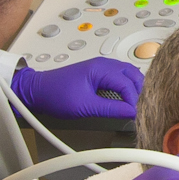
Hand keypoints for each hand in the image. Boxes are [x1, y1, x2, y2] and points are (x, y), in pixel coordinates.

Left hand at [12, 57, 142, 122]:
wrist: (37, 91)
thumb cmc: (55, 95)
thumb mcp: (84, 106)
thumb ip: (110, 109)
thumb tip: (130, 112)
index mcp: (100, 68)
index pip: (127, 83)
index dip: (134, 101)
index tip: (136, 115)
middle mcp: (103, 64)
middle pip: (133, 74)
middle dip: (140, 91)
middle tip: (142, 109)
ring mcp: (101, 67)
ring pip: (128, 74)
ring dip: (134, 88)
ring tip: (136, 105)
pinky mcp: (98, 73)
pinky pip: (119, 76)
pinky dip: (126, 86)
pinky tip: (126, 99)